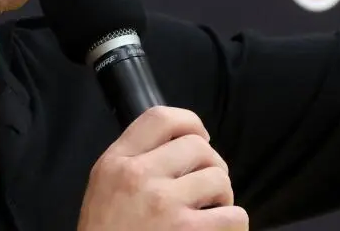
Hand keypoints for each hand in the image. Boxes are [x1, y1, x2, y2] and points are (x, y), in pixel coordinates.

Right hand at [78, 106, 248, 230]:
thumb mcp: (104, 191)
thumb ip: (134, 164)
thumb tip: (184, 145)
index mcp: (114, 163)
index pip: (161, 118)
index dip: (190, 123)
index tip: (199, 138)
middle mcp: (138, 177)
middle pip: (198, 146)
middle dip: (210, 166)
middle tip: (204, 190)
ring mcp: (164, 205)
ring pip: (220, 179)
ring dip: (222, 197)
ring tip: (208, 214)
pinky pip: (235, 216)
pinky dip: (234, 225)